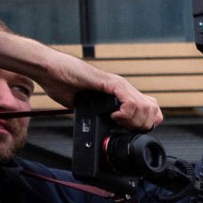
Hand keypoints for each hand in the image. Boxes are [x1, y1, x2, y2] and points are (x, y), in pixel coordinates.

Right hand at [0, 27, 161, 129]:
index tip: (128, 130)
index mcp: (121, 95)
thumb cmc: (63, 85)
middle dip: (141, 125)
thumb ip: (102, 116)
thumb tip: (108, 131)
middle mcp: (123, 89)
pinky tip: (113, 116)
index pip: (150, 110)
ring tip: (117, 121)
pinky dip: (126, 113)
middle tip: (123, 127)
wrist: (49, 71)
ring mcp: (118, 85)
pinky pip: (130, 101)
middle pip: (152, 111)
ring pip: (146, 107)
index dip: (144, 123)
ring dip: (133, 120)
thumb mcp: (88, 108)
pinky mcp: (109, 82)